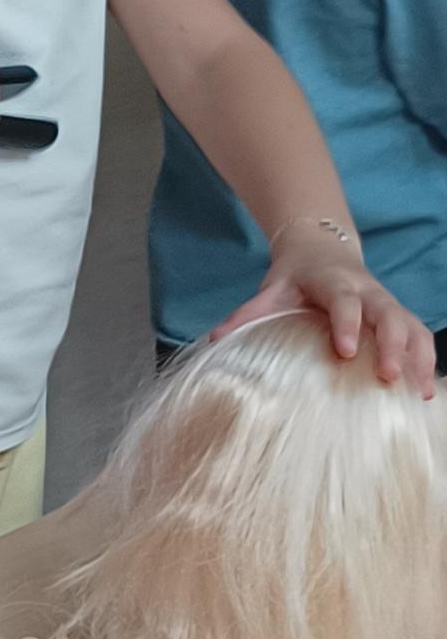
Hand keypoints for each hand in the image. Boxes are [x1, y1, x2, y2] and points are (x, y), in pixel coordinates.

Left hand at [216, 233, 434, 393]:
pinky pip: (419, 335)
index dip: (347, 323)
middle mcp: (367, 291)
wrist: (321, 247)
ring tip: (419, 392)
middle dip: (392, 344)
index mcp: (335, 282)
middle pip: (389, 313)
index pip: (345, 300)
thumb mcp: (271, 288)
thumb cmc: (295, 276)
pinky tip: (423, 391)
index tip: (344, 351)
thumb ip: (247, 313)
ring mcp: (386, 303)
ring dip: (418, 357)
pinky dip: (424, 360)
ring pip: (412, 325)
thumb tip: (215, 340)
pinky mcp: (397, 314)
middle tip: (387, 376)